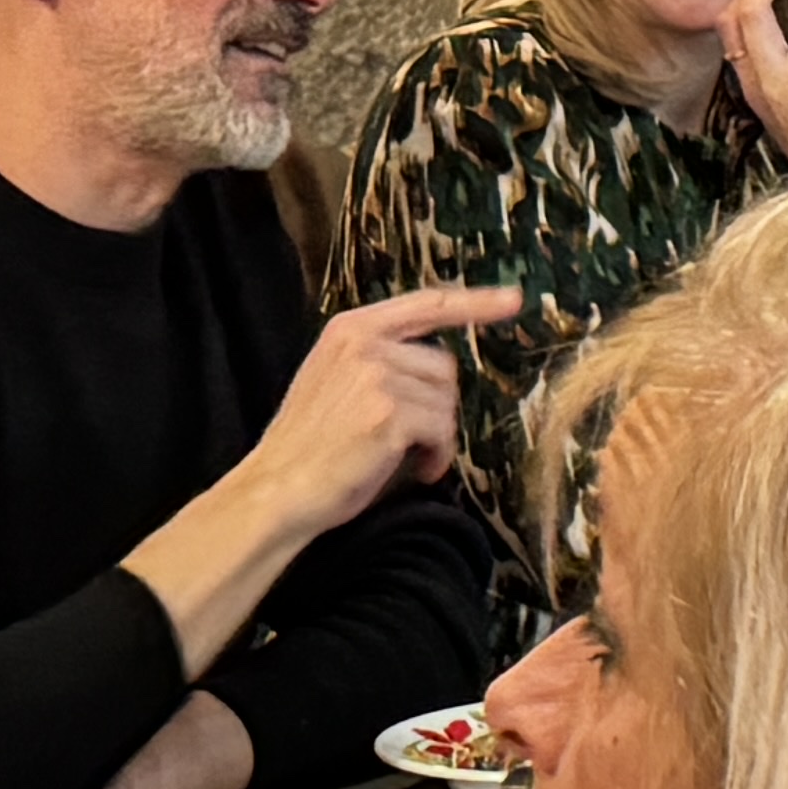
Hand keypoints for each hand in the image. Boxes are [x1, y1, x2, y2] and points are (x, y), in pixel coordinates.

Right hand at [241, 282, 513, 538]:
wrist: (277, 489)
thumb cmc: (308, 447)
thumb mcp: (334, 380)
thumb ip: (377, 360)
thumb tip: (438, 367)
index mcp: (350, 330)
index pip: (425, 304)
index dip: (474, 302)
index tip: (511, 299)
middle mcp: (365, 344)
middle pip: (444, 367)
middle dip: (436, 406)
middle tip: (412, 440)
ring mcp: (377, 376)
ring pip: (446, 402)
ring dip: (436, 436)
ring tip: (407, 457)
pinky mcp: (390, 413)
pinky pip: (443, 431)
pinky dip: (437, 456)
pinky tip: (416, 470)